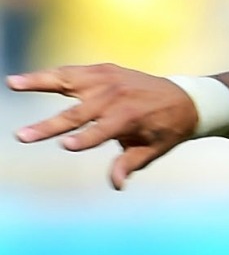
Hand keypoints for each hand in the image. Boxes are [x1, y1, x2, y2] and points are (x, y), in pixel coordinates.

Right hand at [9, 64, 198, 188]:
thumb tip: (117, 185)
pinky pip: (72, 72)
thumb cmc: (165, 129)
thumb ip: (130, 163)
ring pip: (68, 81)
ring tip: (12, 84)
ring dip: (38, 82)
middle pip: (78, 113)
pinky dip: (49, 75)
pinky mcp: (103, 70)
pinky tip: (23, 81)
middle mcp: (117, 96)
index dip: (86, 139)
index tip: (66, 145)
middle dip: (49, 125)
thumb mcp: (153, 149)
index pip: (103, 130)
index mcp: (131, 117)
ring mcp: (109, 79)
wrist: (185, 98)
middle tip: (21, 137)